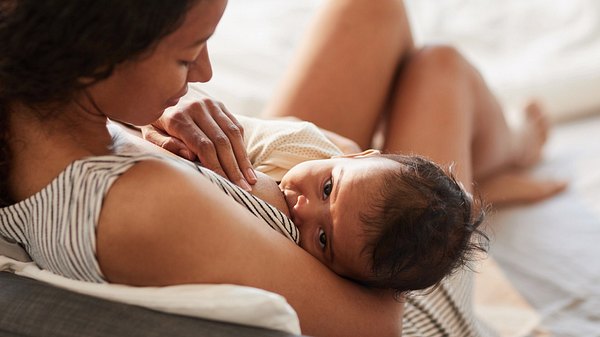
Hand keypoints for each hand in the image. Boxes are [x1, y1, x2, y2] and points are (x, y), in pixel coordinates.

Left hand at [142, 94, 256, 190]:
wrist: (160, 92)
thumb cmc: (154, 122)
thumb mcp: (149, 133)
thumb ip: (164, 144)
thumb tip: (189, 155)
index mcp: (178, 117)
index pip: (204, 145)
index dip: (217, 166)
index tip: (225, 184)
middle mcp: (197, 108)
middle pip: (221, 142)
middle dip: (234, 168)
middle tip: (244, 188)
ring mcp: (211, 104)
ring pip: (233, 134)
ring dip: (243, 159)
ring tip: (251, 180)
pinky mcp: (220, 105)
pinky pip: (236, 127)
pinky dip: (242, 146)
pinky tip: (246, 165)